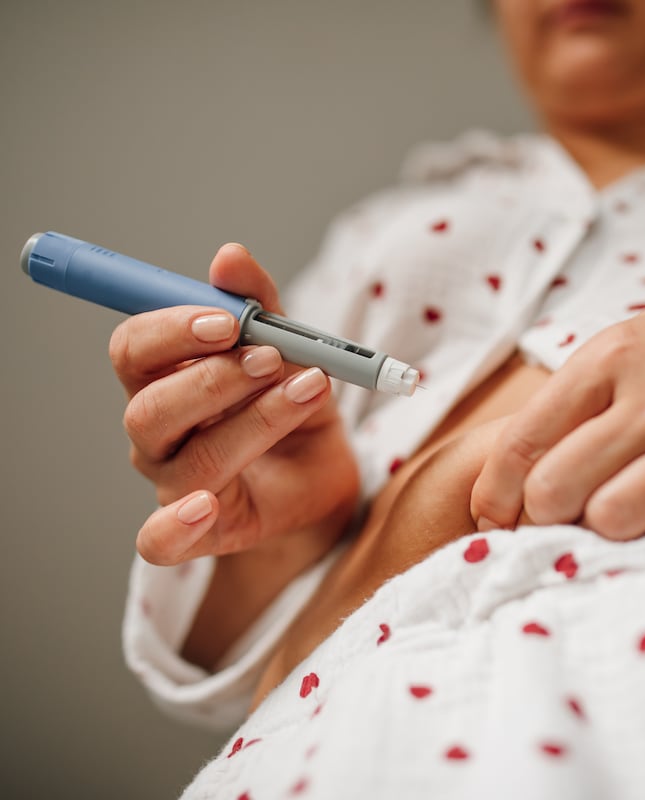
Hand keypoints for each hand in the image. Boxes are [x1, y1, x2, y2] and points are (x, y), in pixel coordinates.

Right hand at [109, 243, 359, 566]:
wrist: (325, 472)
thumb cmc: (295, 405)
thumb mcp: (292, 350)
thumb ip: (263, 306)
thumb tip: (229, 257)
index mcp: (166, 379)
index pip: (135, 349)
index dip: (172, 329)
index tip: (230, 319)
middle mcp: (160, 432)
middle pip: (150, 406)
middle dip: (215, 378)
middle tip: (272, 358)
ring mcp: (175, 484)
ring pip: (187, 457)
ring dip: (251, 421)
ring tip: (306, 391)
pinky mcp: (199, 531)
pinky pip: (160, 542)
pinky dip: (173, 527)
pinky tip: (206, 506)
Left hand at [470, 275, 644, 538]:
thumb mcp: (617, 346)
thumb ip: (568, 405)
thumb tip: (513, 479)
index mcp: (609, 359)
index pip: (522, 442)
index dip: (492, 492)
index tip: (488, 514)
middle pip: (556, 490)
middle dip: (540, 513)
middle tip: (553, 511)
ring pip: (615, 517)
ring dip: (601, 526)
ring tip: (611, 507)